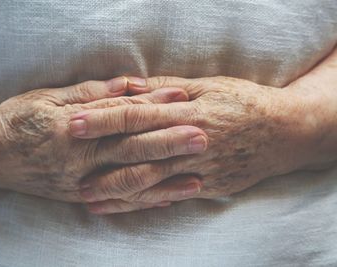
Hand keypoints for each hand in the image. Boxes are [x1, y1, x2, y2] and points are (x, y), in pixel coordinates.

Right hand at [0, 77, 207, 201]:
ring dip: (165, 182)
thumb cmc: (18, 119)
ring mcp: (81, 183)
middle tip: (205, 139)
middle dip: (170, 145)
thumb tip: (131, 84)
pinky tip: (167, 201)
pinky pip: (117, 201)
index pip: (123, 117)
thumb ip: (93, 93)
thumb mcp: (49, 97)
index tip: (184, 100)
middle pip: (133, 151)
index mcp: (74, 129)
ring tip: (197, 180)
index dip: (155, 107)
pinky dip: (143, 202)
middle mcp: (80, 160)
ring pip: (130, 183)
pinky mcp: (80, 196)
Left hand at [71, 76, 314, 213]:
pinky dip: (142, 203)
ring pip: (148, 182)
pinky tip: (122, 207)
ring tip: (86, 196)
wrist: (283, 132)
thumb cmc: (243, 102)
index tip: (73, 122)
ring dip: (114, 189)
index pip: (134, 115)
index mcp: (185, 112)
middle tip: (65, 163)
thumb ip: (166, 88)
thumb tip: (130, 87)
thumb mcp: (207, 86)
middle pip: (135, 151)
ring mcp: (196, 168)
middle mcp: (187, 143)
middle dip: (98, 158)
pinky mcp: (205, 187)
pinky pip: (167, 197)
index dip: (102, 119)